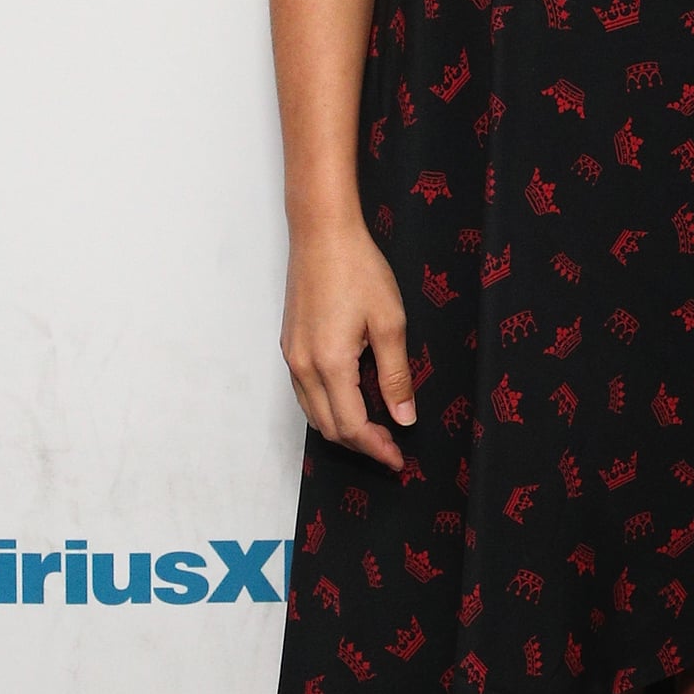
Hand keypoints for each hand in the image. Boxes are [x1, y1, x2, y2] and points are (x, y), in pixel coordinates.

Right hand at [280, 218, 416, 471]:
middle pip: (329, 427)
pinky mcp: (289, 345)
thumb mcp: (390, 323)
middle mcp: (303, 366)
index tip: (398, 458)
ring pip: (313, 413)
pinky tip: (351, 401)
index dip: (377, 448)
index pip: (352, 426)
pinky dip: (327, 408)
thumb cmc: (358, 269)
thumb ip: (396, 375)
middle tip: (391, 447)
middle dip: (361, 445)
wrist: (322, 234)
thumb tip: (404, 417)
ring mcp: (291, 356)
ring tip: (375, 430)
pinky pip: (305, 393)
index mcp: (330, 364)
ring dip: (342, 429)